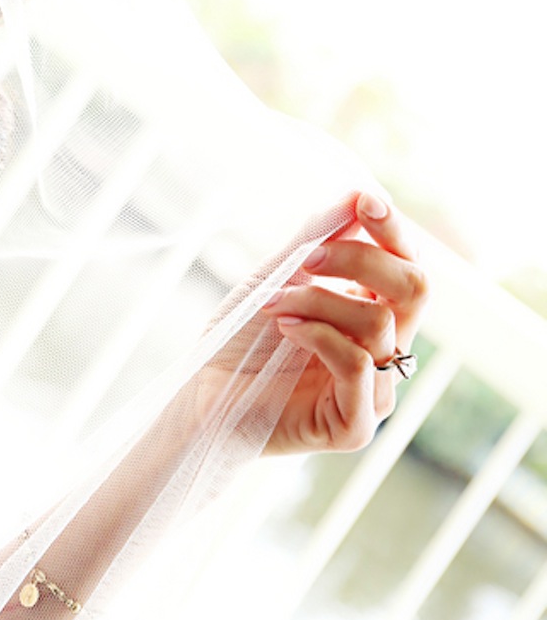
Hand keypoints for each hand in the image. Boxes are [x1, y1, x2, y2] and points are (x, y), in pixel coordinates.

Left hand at [261, 191, 428, 454]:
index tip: (365, 200)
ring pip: (378, 324)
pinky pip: (357, 365)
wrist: (204, 391)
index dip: (394, 229)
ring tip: (273, 305)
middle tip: (308, 258)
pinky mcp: (356, 427)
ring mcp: (375, 391)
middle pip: (415, 289)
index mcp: (375, 313)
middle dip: (360, 259)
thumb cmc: (242, 335)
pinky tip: (284, 329)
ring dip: (316, 301)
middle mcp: (386, 352)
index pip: (408, 266)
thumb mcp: (279, 274)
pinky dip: (316, 335)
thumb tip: (359, 192)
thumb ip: (319, 238)